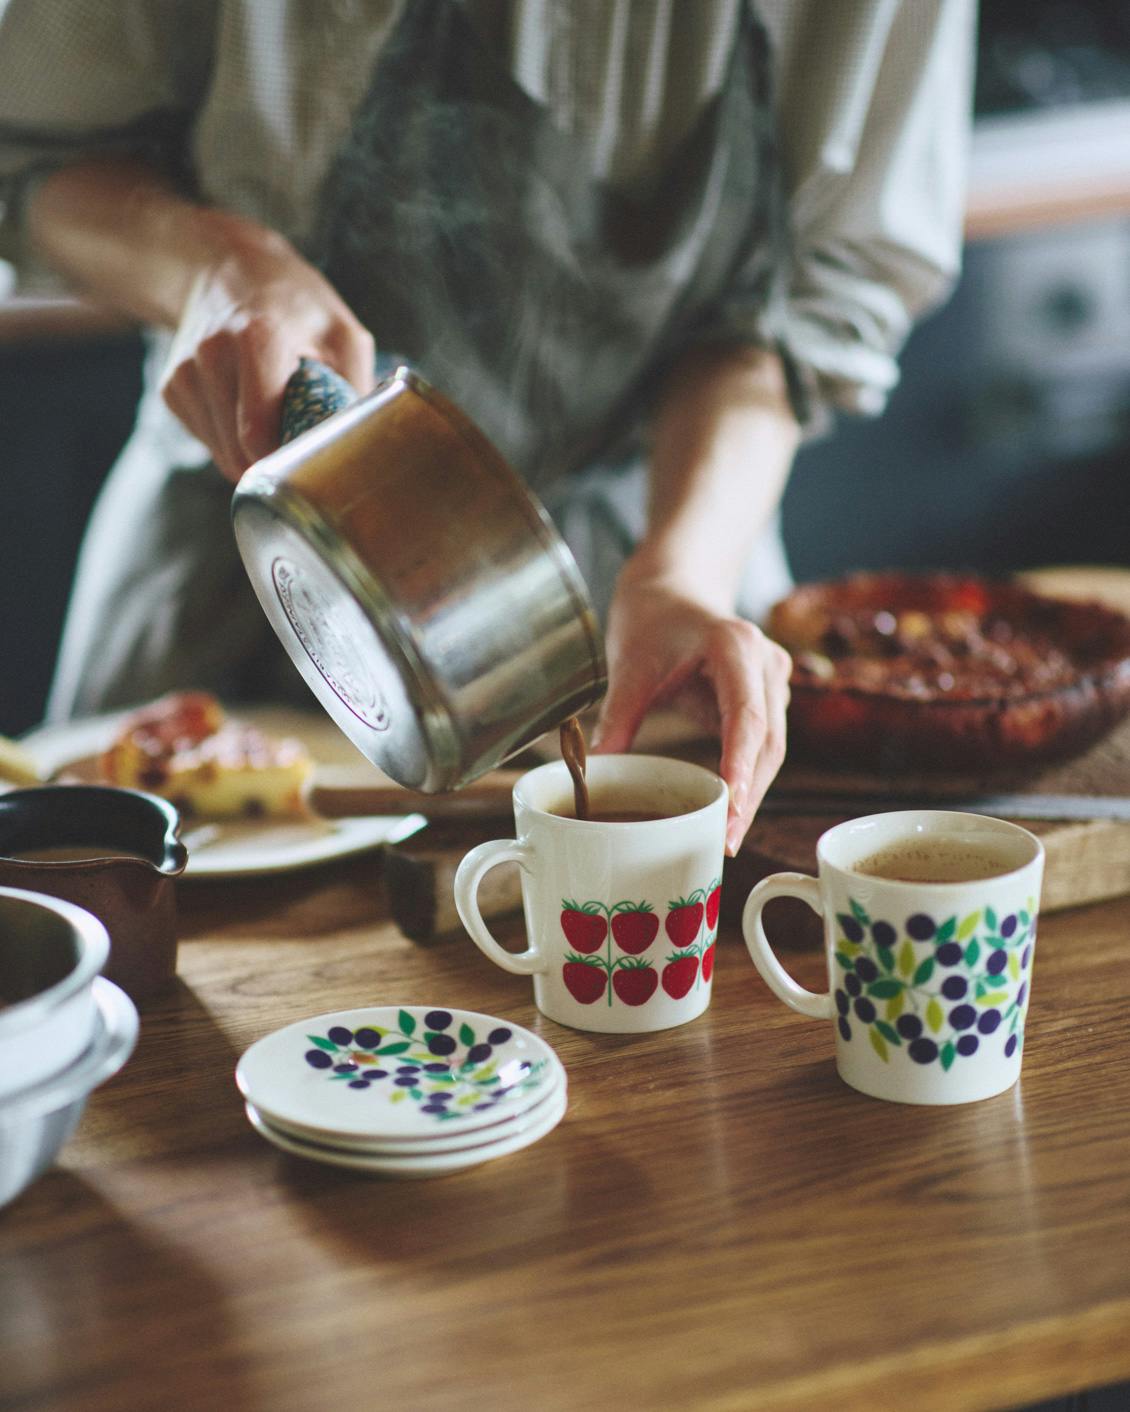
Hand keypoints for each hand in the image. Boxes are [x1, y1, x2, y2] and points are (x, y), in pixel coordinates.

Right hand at [159, 228, 374, 480]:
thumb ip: (354, 388)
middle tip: (300, 439)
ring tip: (274, 415)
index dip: (287, 459)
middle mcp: (211, 357)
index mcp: (257, 339)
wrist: (221, 266)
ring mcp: (184, 375)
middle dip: (275, 461)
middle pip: (240, 452)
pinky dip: (233, 440)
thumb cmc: (292, 301)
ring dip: (254, 454)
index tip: (311, 456)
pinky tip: (246, 406)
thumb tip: (366, 443)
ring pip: (223, 454)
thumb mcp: (341, 330)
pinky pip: (209, 441)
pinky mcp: (171, 389)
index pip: (258, 432)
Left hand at [592, 563, 791, 856]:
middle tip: (727, 841)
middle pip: (768, 740)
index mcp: (735, 646)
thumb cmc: (653, 619)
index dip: (740, 764)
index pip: (746, 715)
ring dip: (753, 792)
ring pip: (772, 747)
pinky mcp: (767, 696)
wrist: (674, 589)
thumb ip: (618, 717)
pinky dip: (748, 777)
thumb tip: (596, 773)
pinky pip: (763, 744)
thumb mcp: (630, 665)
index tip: (732, 806)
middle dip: (750, 794)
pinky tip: (729, 812)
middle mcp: (766, 662)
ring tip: (727, 837)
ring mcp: (772, 680)